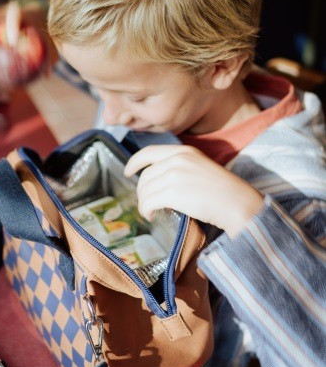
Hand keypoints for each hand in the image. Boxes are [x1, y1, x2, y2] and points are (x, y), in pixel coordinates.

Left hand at [123, 145, 264, 236]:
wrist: (238, 203)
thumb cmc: (224, 191)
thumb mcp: (201, 167)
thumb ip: (180, 167)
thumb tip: (158, 180)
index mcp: (184, 151)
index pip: (149, 152)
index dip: (134, 162)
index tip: (128, 171)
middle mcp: (177, 159)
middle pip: (145, 176)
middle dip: (142, 191)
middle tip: (148, 203)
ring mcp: (174, 175)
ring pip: (144, 190)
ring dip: (144, 203)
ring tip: (151, 212)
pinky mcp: (173, 192)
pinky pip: (148, 201)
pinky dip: (146, 210)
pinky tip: (152, 215)